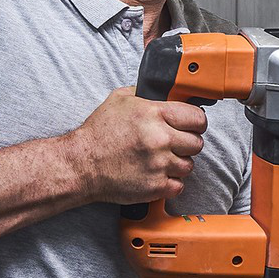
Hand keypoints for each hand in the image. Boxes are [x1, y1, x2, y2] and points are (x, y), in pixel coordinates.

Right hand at [66, 88, 206, 203]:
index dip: (197, 122)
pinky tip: (157, 175)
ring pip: (189, 166)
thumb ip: (144, 93)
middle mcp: (160, 139)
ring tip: (162, 160)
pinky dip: (170, 183)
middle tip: (174, 144)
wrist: (81, 165)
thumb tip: (165, 91)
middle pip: (197, 143)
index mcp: (154, 114)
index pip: (197, 118)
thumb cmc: (98, 134)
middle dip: (188, 143)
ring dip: (178, 164)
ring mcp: (159, 164)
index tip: (192, 126)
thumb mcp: (119, 100)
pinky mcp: (155, 186)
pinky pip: (179, 186)